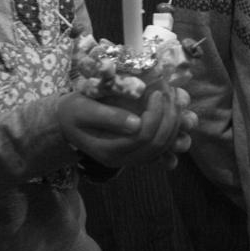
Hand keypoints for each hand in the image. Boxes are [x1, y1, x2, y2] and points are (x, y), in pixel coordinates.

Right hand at [59, 86, 195, 168]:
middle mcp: (125, 159)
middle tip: (171, 92)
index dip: (155, 114)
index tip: (158, 91)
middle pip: (158, 144)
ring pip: (166, 147)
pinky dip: (176, 131)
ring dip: (178, 124)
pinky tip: (180, 113)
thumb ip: (107, 117)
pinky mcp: (141, 149)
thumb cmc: (73, 111)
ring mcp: (134, 157)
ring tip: (178, 100)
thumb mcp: (83, 109)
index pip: (142, 137)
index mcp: (109, 151)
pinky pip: (166, 148)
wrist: (69, 121)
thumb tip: (136, 124)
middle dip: (170, 117)